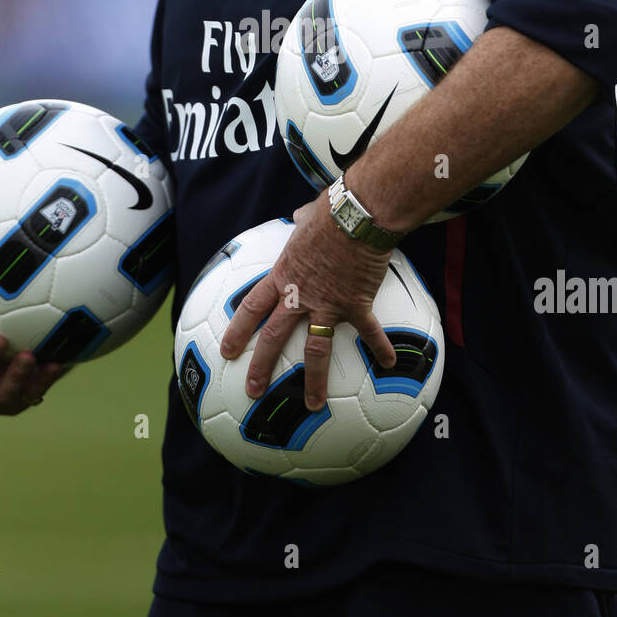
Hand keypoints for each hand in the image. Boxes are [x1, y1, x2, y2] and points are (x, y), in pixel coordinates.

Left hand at [218, 193, 395, 411]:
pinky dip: (380, 348)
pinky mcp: (356, 305)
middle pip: (274, 336)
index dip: (237, 331)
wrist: (357, 215)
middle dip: (261, 366)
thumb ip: (301, 223)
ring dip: (314, 380)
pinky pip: (369, 332)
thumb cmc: (330, 211)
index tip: (227, 351)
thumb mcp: (307, 217)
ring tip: (313, 405)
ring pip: (316, 349)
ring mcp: (327, 304)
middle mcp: (300, 296)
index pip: (252, 307)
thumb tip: (300, 216)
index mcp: (284, 275)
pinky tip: (389, 363)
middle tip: (252, 390)